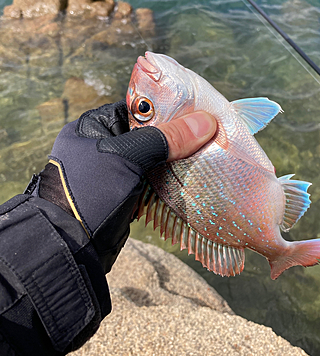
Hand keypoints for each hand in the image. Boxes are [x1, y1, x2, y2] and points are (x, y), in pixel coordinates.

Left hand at [38, 100, 215, 272]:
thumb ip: (165, 139)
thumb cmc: (91, 192)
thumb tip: (205, 122)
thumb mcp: (128, 157)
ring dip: (177, 159)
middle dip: (178, 135)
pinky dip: (171, 178)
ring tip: (208, 152)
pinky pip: (154, 178)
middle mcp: (104, 144)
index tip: (200, 111)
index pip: (138, 108)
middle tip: (210, 133)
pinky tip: (193, 176)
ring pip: (155, 157)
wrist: (73, 248)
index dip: (169, 108)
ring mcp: (115, 170)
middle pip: (150, 132)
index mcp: (95, 125)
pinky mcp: (126, 192)